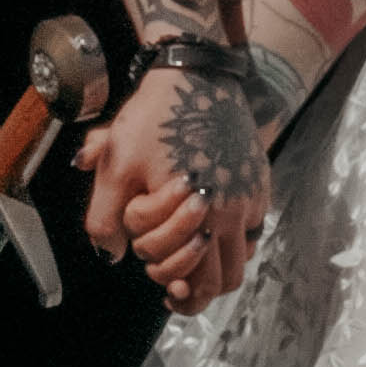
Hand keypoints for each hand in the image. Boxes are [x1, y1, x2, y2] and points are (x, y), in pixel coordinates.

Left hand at [83, 56, 276, 311]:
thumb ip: (105, 218)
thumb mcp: (115, 166)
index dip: (178, 291)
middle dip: (201, 290)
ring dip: (219, 266)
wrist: (196, 76)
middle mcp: (233, 210)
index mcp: (200, 214)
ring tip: (195, 261)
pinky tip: (210, 229)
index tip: (164, 288)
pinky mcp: (259, 180)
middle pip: (227, 279)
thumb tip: (112, 255)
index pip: (198, 279)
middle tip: (178, 287)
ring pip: (244, 256)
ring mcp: (251, 196)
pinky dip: (234, 240)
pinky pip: (253, 227)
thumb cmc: (153, 120)